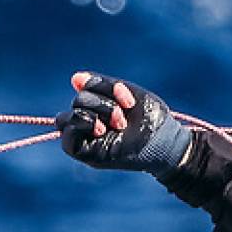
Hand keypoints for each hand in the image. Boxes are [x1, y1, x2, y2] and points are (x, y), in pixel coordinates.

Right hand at [57, 72, 192, 176]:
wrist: (165, 142)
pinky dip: (79, 124)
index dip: (101, 86)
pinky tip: (100, 128)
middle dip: (103, 103)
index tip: (128, 99)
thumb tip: (74, 78)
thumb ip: (101, 85)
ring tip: (119, 125)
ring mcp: (86, 137)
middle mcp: (91, 121)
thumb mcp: (128, 93)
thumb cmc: (150, 119)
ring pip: (68, 115)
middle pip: (78, 100)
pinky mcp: (85, 153)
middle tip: (124, 118)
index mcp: (99, 106)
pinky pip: (66, 134)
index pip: (84, 87)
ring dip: (96, 113)